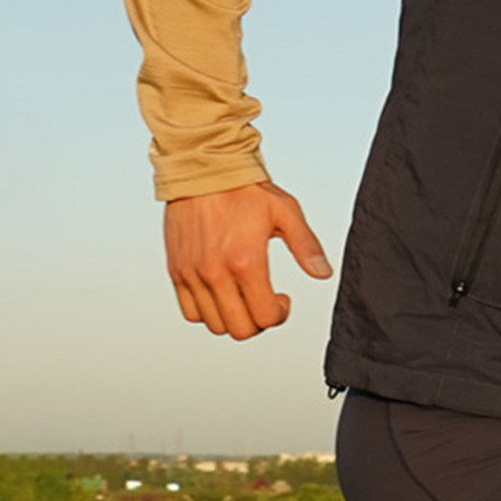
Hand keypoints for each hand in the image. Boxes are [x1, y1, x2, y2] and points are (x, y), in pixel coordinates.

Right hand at [164, 181, 332, 339]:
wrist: (204, 172)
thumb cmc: (244, 189)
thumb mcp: (286, 211)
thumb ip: (306, 245)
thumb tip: (323, 273)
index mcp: (246, 261)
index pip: (264, 317)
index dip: (279, 314)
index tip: (282, 299)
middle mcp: (216, 273)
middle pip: (240, 329)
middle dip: (259, 322)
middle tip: (265, 302)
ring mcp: (193, 275)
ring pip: (215, 325)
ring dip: (234, 318)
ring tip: (245, 297)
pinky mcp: (177, 272)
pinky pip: (191, 313)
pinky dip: (208, 312)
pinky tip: (223, 293)